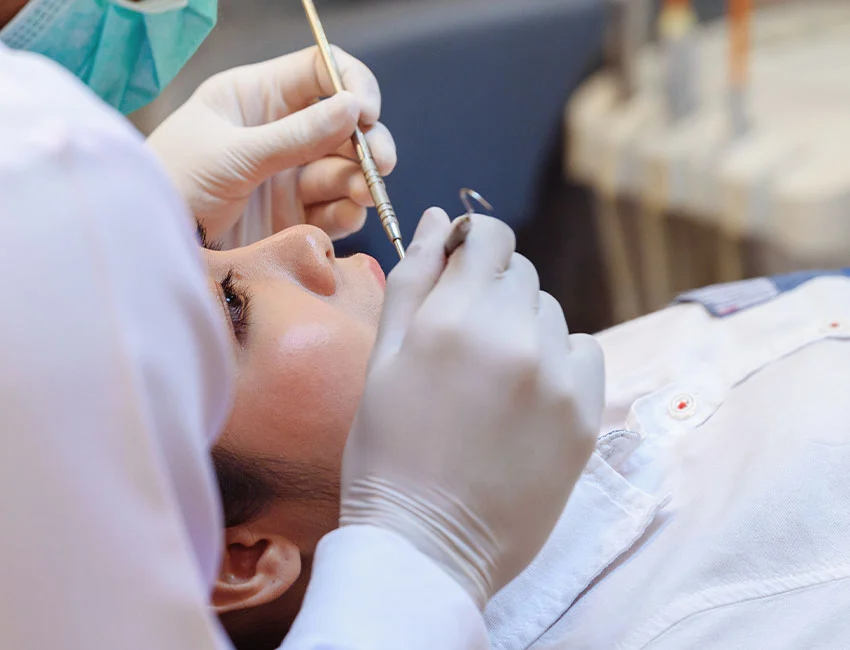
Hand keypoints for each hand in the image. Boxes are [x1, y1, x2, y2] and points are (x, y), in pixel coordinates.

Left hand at [146, 46, 395, 245]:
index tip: (367, 113)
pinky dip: (347, 212)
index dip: (352, 85)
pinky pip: (334, 210)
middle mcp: (278, 132)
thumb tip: (353, 107)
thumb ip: (295, 135)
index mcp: (256, 98)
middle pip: (343, 125)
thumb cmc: (172, 187)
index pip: (320, 72)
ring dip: (360, 180)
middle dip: (367, 142)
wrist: (150, 249)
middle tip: (380, 163)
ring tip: (363, 193)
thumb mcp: (232, 155)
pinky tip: (347, 214)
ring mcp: (288, 176)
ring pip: (344, 169)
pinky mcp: (293, 218)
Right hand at [340, 209, 604, 606]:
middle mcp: (514, 338)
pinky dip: (559, 360)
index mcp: (454, 319)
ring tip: (491, 378)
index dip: (471, 243)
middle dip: (492, 289)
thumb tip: (436, 217)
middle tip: (463, 340)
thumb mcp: (381, 361)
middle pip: (520, 271)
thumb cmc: (385, 453)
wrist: (426, 546)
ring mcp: (558, 378)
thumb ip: (412, 279)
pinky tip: (528, 395)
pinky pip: (584, 352)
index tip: (459, 267)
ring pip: (550, 312)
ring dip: (523, 326)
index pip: (488, 235)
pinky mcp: (586, 415)